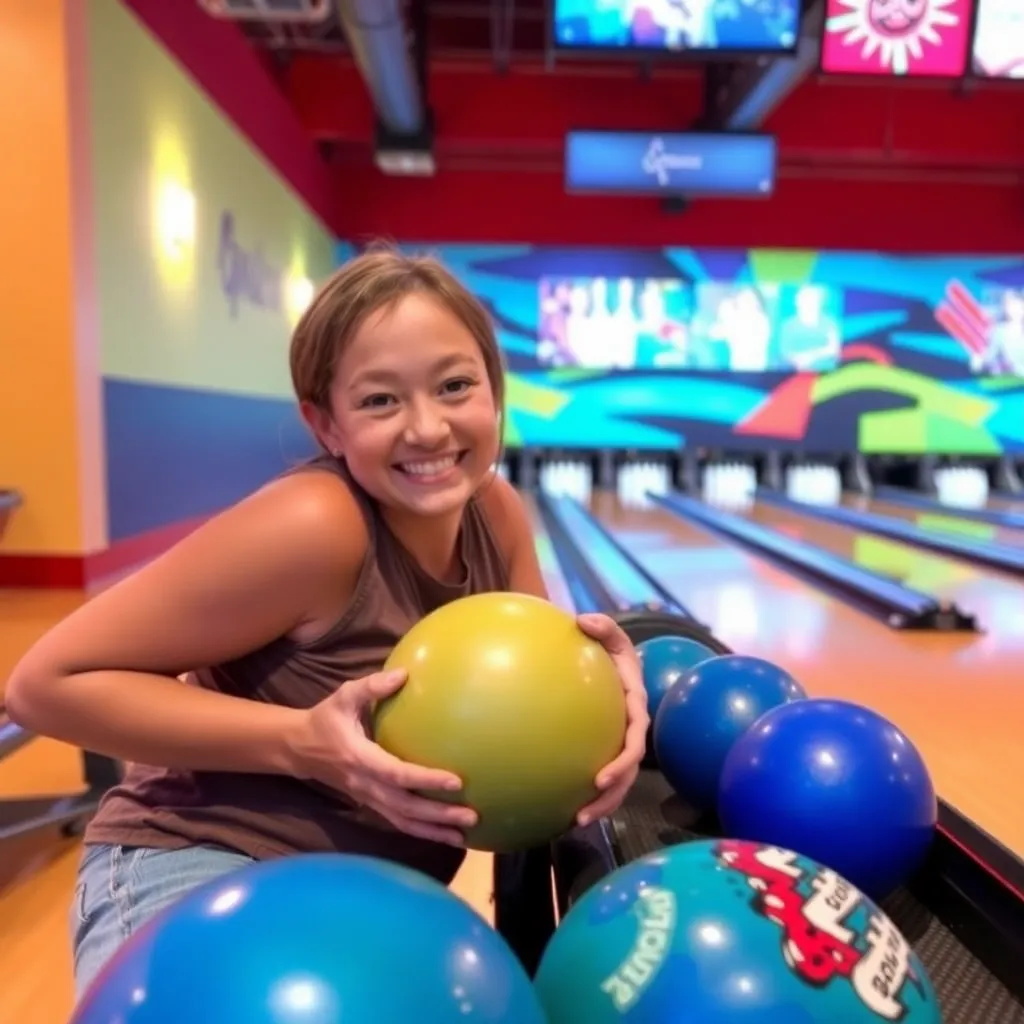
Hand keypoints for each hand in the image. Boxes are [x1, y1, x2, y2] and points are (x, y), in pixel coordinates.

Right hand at [288, 668, 476, 846]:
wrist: (298, 748)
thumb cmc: (326, 719)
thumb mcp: (343, 696)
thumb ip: (372, 686)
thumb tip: (404, 673)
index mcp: (360, 758)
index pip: (396, 774)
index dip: (425, 780)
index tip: (456, 781)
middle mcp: (365, 784)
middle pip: (404, 807)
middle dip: (438, 815)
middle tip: (471, 816)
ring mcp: (367, 798)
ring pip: (402, 821)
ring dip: (433, 830)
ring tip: (464, 837)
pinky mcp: (371, 803)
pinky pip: (397, 821)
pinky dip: (421, 831)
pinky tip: (444, 834)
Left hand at [574, 613, 648, 826]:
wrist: (610, 664)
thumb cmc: (611, 650)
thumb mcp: (612, 636)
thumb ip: (603, 627)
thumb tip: (584, 620)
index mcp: (636, 709)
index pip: (634, 742)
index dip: (622, 762)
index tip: (601, 777)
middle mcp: (632, 732)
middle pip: (627, 774)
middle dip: (609, 798)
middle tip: (584, 815)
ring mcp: (620, 744)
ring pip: (616, 784)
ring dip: (600, 805)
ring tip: (575, 821)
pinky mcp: (605, 749)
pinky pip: (599, 776)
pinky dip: (586, 792)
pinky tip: (561, 806)